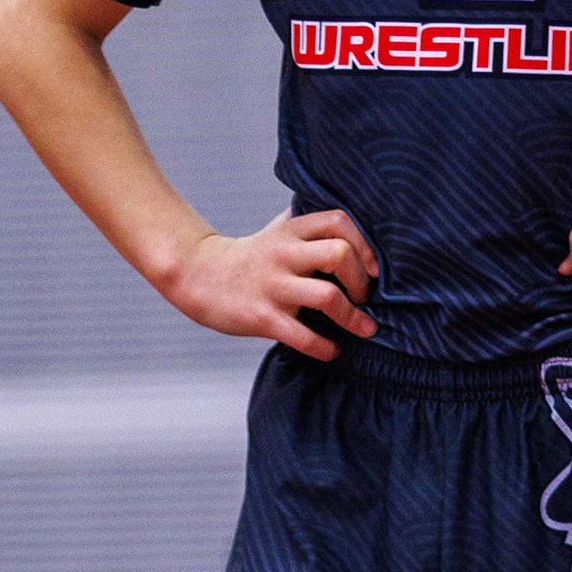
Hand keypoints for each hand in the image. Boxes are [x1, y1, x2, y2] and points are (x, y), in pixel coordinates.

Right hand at [167, 209, 379, 360]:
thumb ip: (308, 225)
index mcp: (292, 231)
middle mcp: (284, 254)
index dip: (365, 244)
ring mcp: (274, 286)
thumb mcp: (277, 231)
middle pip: (340, 256)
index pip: (339, 221)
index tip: (374, 267)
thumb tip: (351, 220)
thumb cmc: (249, 257)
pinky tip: (332, 350)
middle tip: (364, 297)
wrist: (197, 275)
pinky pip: (304, 337)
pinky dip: (325, 348)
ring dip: (353, 317)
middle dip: (362, 281)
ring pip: (329, 297)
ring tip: (364, 328)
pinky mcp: (263, 317)